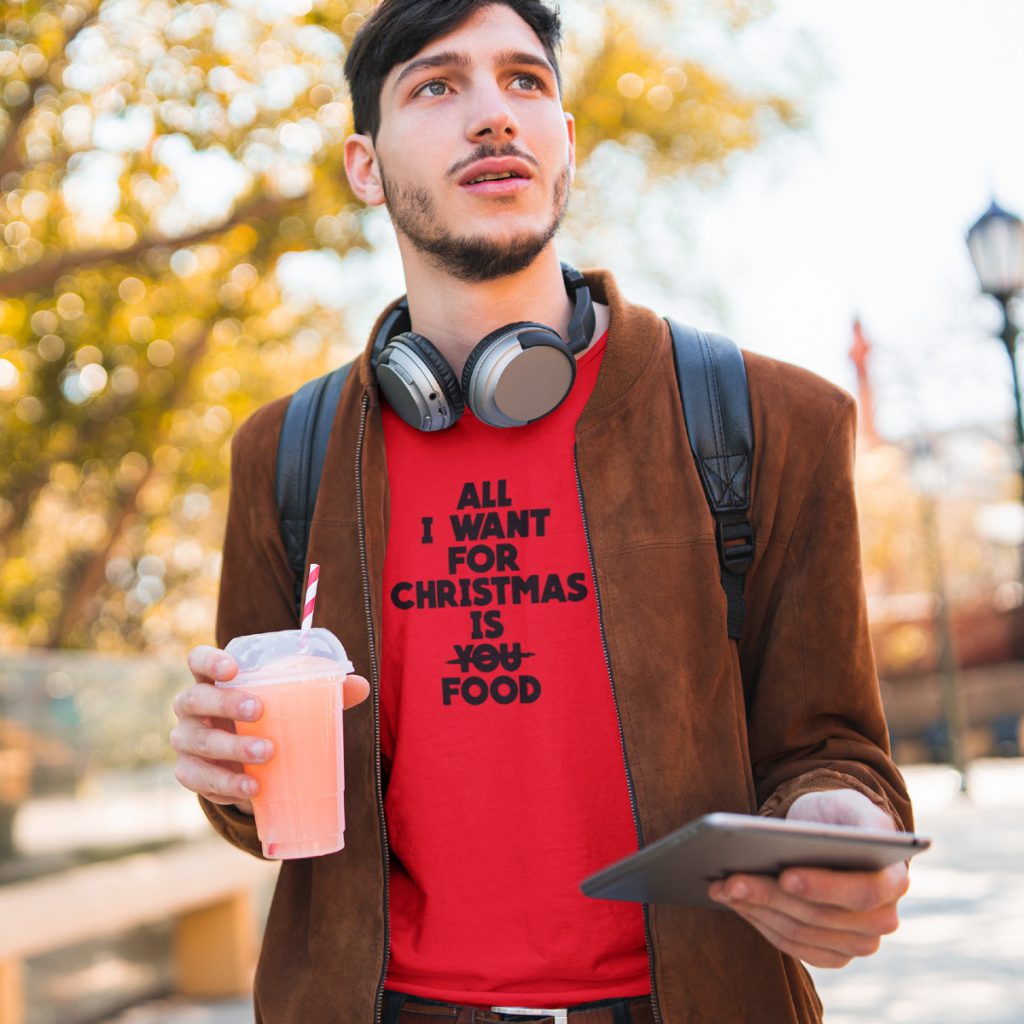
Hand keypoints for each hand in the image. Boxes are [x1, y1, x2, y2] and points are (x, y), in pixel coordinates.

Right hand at [170, 643, 370, 814]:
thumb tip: (361, 686)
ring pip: (197, 742)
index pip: (198, 661)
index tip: (234, 668)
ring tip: (267, 753)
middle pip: (194, 699)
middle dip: (225, 703)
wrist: (243, 761)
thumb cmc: (267, 718)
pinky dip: (227, 785)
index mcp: (213, 680)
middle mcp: (192, 707)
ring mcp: (186, 741)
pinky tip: (253, 788)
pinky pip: (199, 779)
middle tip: (259, 709)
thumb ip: (322, 690)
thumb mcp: (288, 701)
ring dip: (231, 748)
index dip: (211, 661)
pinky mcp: (190, 773)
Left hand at [708, 789, 908, 967]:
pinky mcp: (832, 954)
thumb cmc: (837, 816)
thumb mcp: (849, 803)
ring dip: (757, 909)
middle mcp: (883, 919)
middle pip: (821, 917)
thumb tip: (844, 837)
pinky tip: (734, 902)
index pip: (862, 893)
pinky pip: (793, 946)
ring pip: (801, 933)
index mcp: (893, 879)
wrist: (830, 834)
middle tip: (729, 879)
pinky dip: (760, 923)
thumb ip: (855, 819)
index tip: (784, 875)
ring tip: (722, 886)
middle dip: (770, 896)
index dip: (822, 887)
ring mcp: (858, 942)